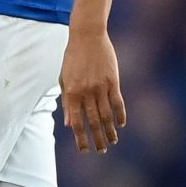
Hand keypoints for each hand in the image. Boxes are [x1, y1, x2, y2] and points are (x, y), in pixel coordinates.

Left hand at [61, 26, 126, 151]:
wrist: (87, 35)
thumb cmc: (73, 57)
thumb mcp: (64, 78)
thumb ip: (67, 102)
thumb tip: (68, 123)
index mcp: (72, 93)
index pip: (77, 122)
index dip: (81, 138)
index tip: (85, 150)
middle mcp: (86, 92)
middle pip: (93, 122)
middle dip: (97, 139)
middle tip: (101, 151)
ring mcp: (101, 87)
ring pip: (107, 115)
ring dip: (110, 131)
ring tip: (112, 141)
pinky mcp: (113, 81)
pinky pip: (118, 102)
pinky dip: (120, 115)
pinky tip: (121, 125)